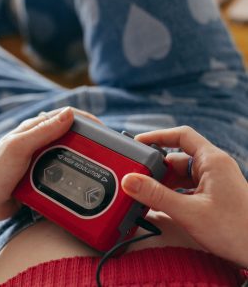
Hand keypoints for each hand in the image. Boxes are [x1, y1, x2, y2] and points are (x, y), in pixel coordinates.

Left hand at [0, 107, 100, 222]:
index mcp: (34, 129)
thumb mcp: (19, 147)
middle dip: (88, 138)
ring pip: (70, 152)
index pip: (65, 116)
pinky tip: (81, 176)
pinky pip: (65, 169)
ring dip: (83, 155)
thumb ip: (43, 131)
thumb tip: (69, 114)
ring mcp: (43, 158)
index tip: (102, 129)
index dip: (85, 120)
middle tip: (103, 149)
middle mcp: (41, 141)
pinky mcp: (45, 174)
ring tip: (96, 162)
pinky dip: (75, 171)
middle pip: (71, 134)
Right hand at [122, 126, 247, 267]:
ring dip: (163, 184)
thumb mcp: (189, 212)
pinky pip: (185, 188)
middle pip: (176, 158)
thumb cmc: (237, 231)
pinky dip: (171, 194)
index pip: (181, 136)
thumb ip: (157, 196)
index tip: (138, 143)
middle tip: (137, 179)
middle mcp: (212, 167)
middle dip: (156, 169)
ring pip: (180, 175)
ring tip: (146, 196)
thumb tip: (130, 181)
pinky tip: (161, 206)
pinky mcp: (211, 195)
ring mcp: (212, 181)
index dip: (158, 136)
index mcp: (212, 160)